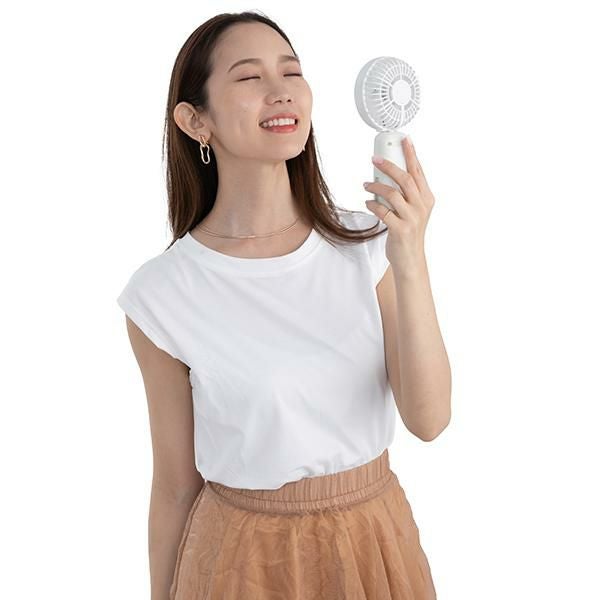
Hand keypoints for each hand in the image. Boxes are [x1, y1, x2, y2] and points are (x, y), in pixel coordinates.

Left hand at [363, 136, 434, 271]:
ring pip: (392, 193)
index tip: (404, 139)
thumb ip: (406, 194)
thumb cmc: (408, 232)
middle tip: (374, 159)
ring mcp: (412, 218)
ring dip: (375, 186)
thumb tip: (388, 174)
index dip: (411, 154)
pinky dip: (373, 204)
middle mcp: (421, 206)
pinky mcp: (400, 229)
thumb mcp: (413, 211)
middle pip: (405, 178)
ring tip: (366, 184)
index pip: (418, 171)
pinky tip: (368, 202)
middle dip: (389, 165)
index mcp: (426, 199)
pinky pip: (383, 211)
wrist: (410, 259)